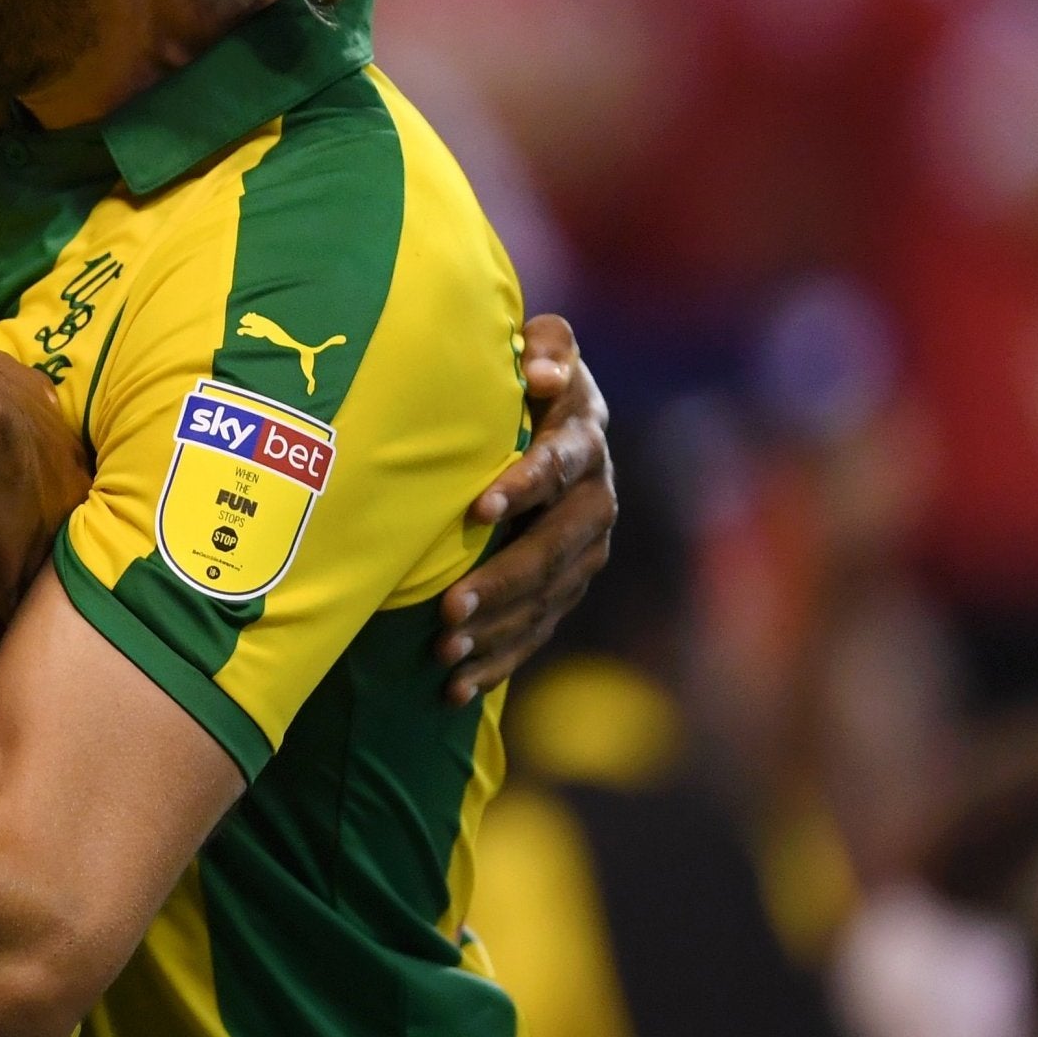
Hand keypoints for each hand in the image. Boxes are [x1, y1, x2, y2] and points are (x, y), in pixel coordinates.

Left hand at [0, 351, 91, 617]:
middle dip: (46, 492)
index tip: (42, 552)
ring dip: (26, 447)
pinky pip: (17, 389)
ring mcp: (44, 408)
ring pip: (42, 432)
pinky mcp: (13, 373)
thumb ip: (12, 595)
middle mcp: (72, 450)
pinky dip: (5, 402)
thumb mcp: (0, 565)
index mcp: (75, 494)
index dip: (59, 541)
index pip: (77, 526)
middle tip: (17, 505)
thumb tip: (11, 632)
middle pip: (64, 476)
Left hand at [435, 314, 614, 704]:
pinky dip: (498, 661)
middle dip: (501, 581)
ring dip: (495, 629)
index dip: (524, 483)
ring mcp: (585, 551)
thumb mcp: (541, 351)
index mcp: (584, 440)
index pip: (562, 463)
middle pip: (554, 549)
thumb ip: (546, 349)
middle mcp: (595, 501)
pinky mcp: (567, 588)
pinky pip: (538, 631)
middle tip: (447, 608)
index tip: (477, 506)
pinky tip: (456, 687)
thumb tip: (543, 369)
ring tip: (442, 652)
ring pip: (546, 599)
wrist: (550, 419)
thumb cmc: (526, 377)